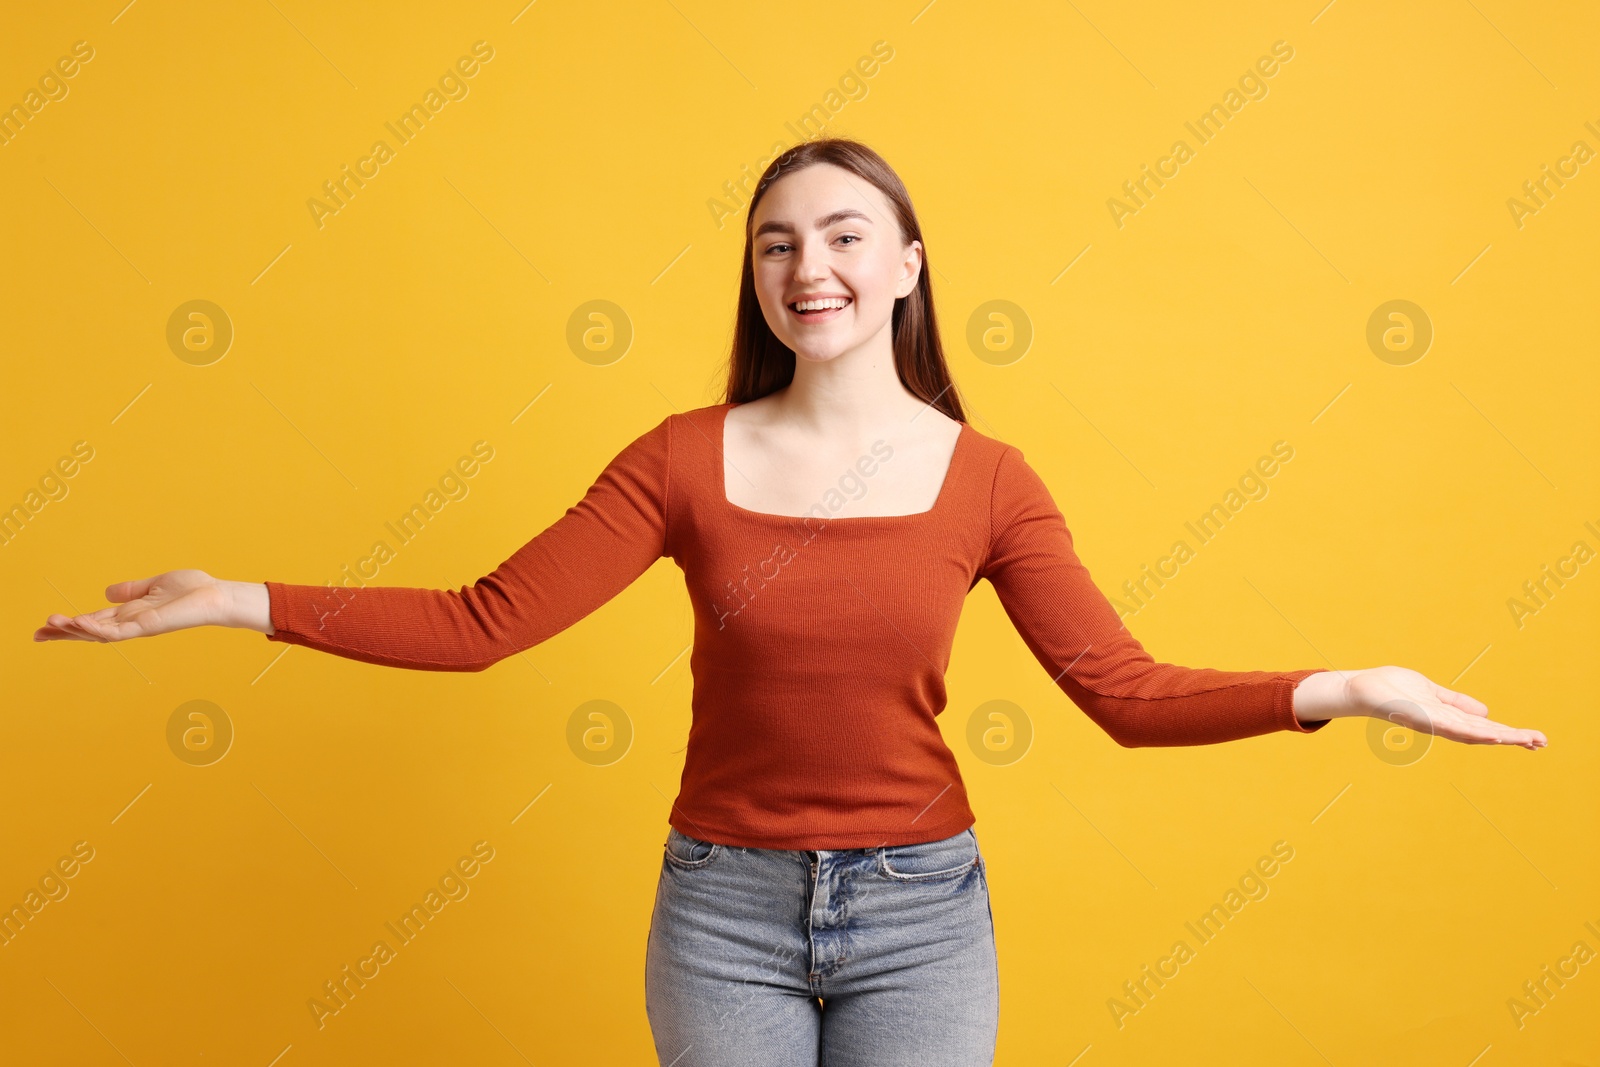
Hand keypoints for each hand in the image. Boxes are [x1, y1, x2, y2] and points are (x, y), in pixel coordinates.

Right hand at [34, 569, 230, 642]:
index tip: (46, 625)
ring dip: (75, 630)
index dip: (70, 623)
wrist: (216, 595)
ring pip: (100, 633)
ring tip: (52, 624)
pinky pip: (119, 631)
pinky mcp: (149, 626)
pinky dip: (99, 628)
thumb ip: (130, 591)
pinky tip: (82, 623)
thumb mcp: (153, 585)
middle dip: (64, 633)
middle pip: (91, 631)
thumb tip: (106, 592)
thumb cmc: (192, 590)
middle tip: (38, 633)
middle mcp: (131, 623)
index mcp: (130, 613)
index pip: (94, 620)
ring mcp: (139, 627)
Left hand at [1344, 665, 1546, 749]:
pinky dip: (1469, 731)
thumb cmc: (1393, 690)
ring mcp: (1431, 722)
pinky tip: (1489, 734)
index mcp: (1447, 718)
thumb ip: (1457, 703)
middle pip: (1483, 733)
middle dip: (1512, 738)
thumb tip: (1487, 713)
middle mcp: (1442, 725)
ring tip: (1524, 740)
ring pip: (1470, 732)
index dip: (1510, 733)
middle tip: (1542, 742)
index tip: (1536, 739)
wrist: (1361, 689)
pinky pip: (1447, 725)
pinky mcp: (1418, 716)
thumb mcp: (1433, 693)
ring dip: (1498, 736)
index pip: (1485, 728)